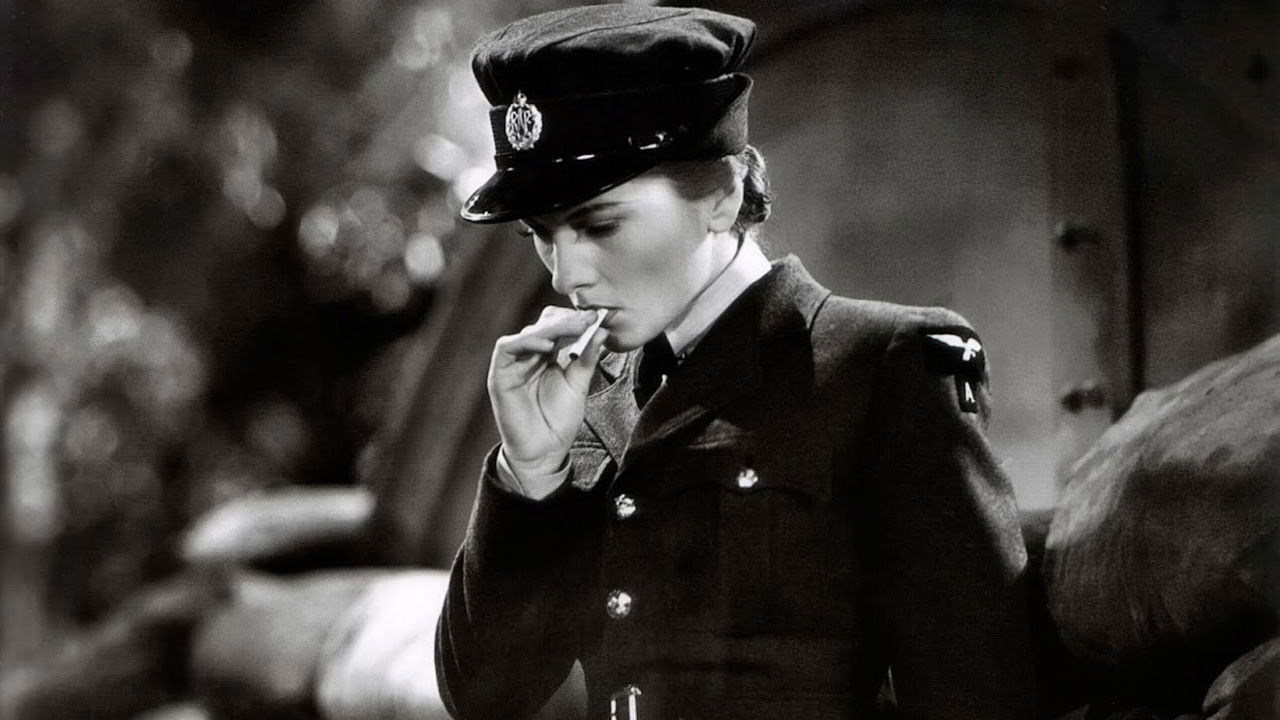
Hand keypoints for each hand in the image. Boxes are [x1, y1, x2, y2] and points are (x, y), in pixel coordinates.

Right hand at [487, 307, 608, 487]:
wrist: (544, 451)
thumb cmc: (559, 421)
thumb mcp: (579, 385)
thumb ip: (587, 358)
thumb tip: (602, 331)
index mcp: (547, 356)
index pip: (558, 326)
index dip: (576, 320)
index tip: (597, 318)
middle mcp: (529, 355)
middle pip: (544, 323)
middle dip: (567, 319)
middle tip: (588, 319)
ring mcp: (513, 363)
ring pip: (529, 332)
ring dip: (552, 327)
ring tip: (575, 329)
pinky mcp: (500, 374)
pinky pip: (507, 347)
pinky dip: (527, 341)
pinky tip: (548, 344)